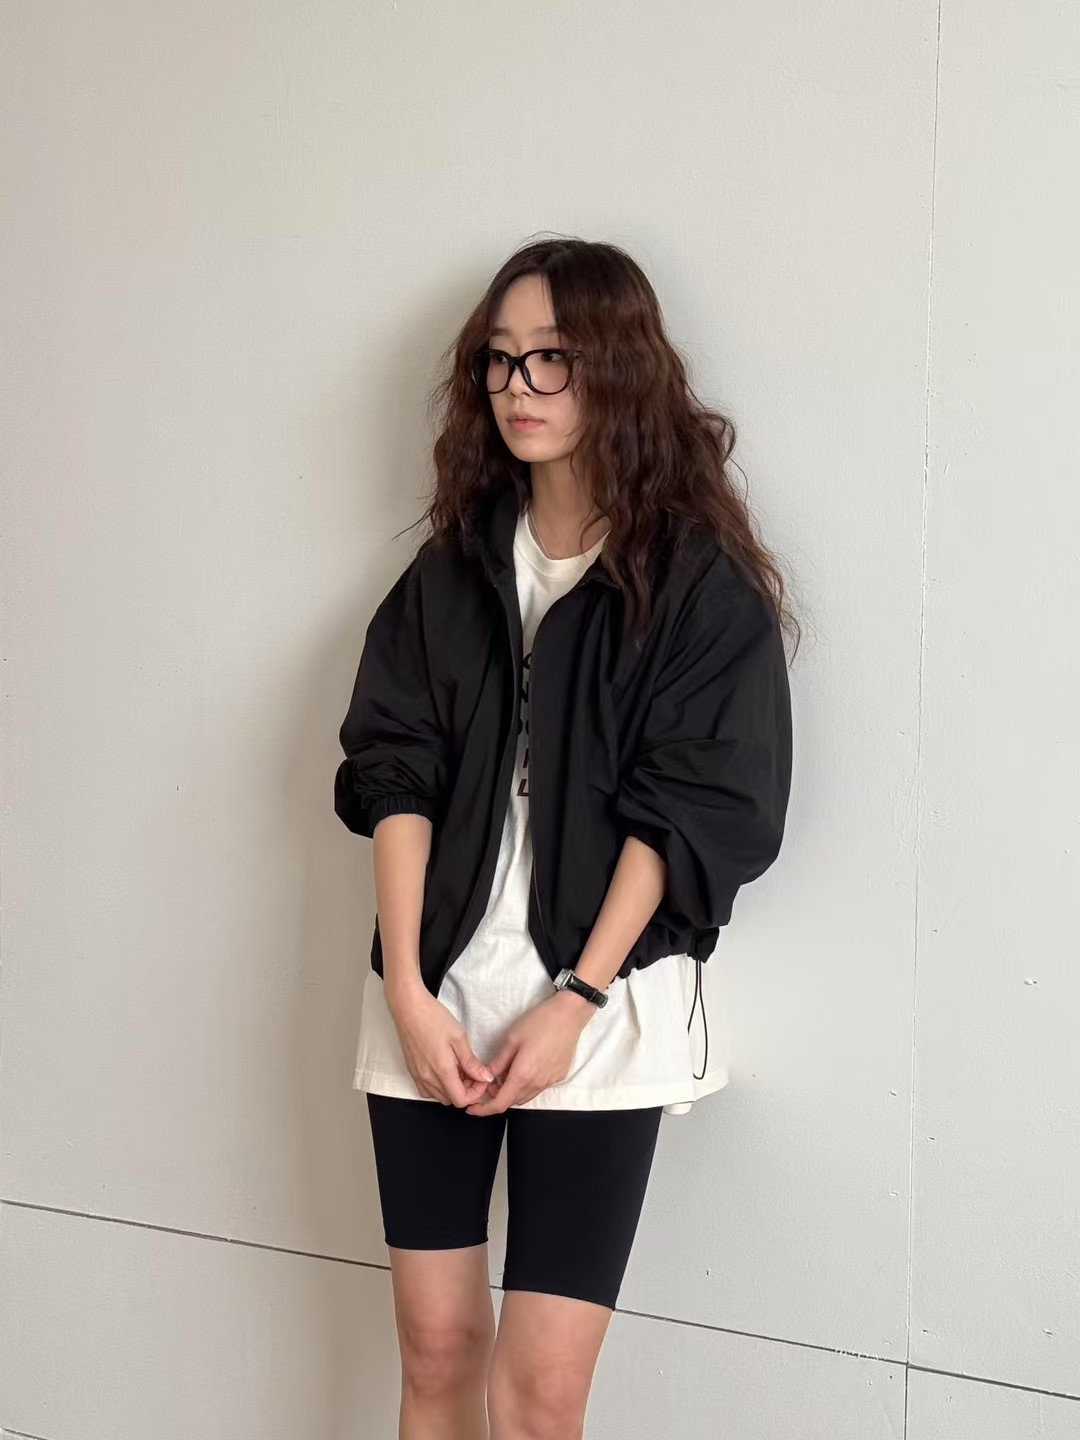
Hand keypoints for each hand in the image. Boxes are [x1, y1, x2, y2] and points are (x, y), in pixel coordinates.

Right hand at [386, 981, 493, 1107]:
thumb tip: (485, 1078)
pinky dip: (438, 1086)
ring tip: (459, 1068)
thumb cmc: (433, 1018)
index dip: (476, 1093)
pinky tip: (444, 1069)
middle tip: (472, 1071)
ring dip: (452, 1088)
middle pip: (450, 1100)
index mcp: (442, 1070)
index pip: (461, 1100)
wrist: (408, 1007)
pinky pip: (427, 1089)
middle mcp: (427, 1078)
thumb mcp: (459, 1037)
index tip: (481, 1078)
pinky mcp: (412, 1071)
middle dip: (466, 1090)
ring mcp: (417, 1075)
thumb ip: (471, 1062)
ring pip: (439, 1096)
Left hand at [465, 989, 596, 1115]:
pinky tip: (523, 1070)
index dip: (484, 1110)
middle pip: (512, 1101)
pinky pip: (538, 1088)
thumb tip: (485, 1077)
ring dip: (512, 1092)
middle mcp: (537, 1083)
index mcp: (523, 1075)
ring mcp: (550, 1081)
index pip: (500, 1104)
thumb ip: (498, 1062)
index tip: (472, 1108)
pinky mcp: (558, 1076)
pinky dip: (526, 1086)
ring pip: (526, 1096)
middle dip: (497, 1097)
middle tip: (487, 1082)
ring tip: (504, 1075)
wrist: (570, 1014)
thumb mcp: (511, 1039)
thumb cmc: (539, 1022)